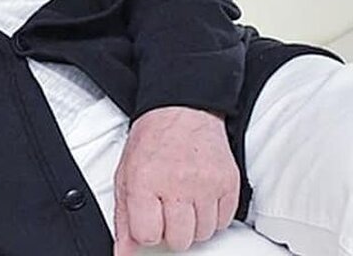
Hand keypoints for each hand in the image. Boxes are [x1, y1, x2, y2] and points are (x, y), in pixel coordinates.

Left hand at [113, 106, 238, 253]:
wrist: (181, 110)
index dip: (148, 230)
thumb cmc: (153, 141)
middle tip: (168, 207)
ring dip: (193, 223)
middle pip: (179, 240)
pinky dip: (213, 215)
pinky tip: (201, 196)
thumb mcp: (126, 176)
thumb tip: (124, 253)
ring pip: (203, 234)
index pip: (148, 236)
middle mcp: (177, 184)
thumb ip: (124, 219)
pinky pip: (224, 221)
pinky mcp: (228, 183)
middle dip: (172, 229)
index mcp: (145, 182)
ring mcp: (205, 184)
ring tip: (185, 199)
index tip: (150, 218)